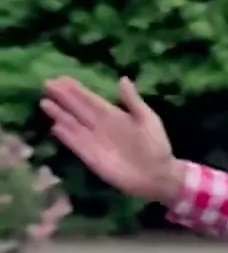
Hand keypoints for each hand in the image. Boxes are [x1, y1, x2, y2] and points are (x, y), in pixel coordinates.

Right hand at [40, 77, 183, 202]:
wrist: (157, 174)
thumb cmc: (156, 145)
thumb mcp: (147, 119)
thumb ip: (132, 101)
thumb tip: (123, 79)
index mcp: (114, 115)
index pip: (91, 100)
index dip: (77, 89)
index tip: (61, 78)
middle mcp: (101, 126)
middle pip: (78, 109)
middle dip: (63, 97)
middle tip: (46, 84)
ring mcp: (94, 141)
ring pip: (73, 125)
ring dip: (60, 114)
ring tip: (45, 103)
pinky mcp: (91, 157)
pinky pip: (76, 144)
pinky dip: (66, 136)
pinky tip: (55, 127)